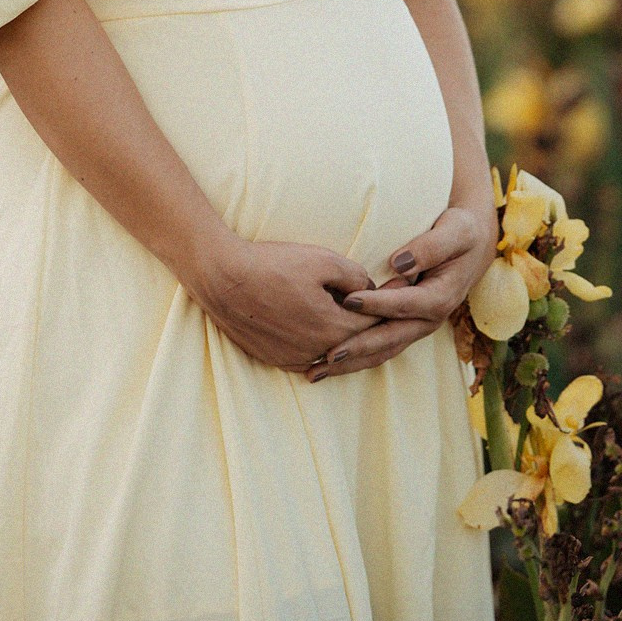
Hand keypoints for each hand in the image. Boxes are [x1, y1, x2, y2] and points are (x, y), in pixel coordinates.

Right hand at [187, 229, 377, 370]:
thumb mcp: (322, 260)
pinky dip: (323, 352)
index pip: (375, 324)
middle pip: (359, 346)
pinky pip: (310, 361)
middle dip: (376, 331)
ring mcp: (294, 359)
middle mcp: (317, 351)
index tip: (399, 299)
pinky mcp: (276, 360)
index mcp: (333, 328)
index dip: (390, 309)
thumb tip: (372, 290)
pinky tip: (328, 341)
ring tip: (361, 328)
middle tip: (388, 317)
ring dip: (349, 344)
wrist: (222, 277)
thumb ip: (356, 277)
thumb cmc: (272, 264)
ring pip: (334, 357)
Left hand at [304, 205, 494, 380]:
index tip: (348, 301)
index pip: (403, 304)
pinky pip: (381, 347)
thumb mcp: (454, 232)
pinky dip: (356, 358)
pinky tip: (329, 364)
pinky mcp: (406, 327)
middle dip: (358, 349)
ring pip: (383, 350)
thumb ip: (429, 247)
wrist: (472, 246)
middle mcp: (428, 319)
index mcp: (440, 298)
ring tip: (318, 372)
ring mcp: (417, 326)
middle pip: (389, 339)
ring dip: (351, 363)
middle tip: (326, 356)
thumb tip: (400, 263)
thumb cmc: (461, 233)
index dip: (376, 304)